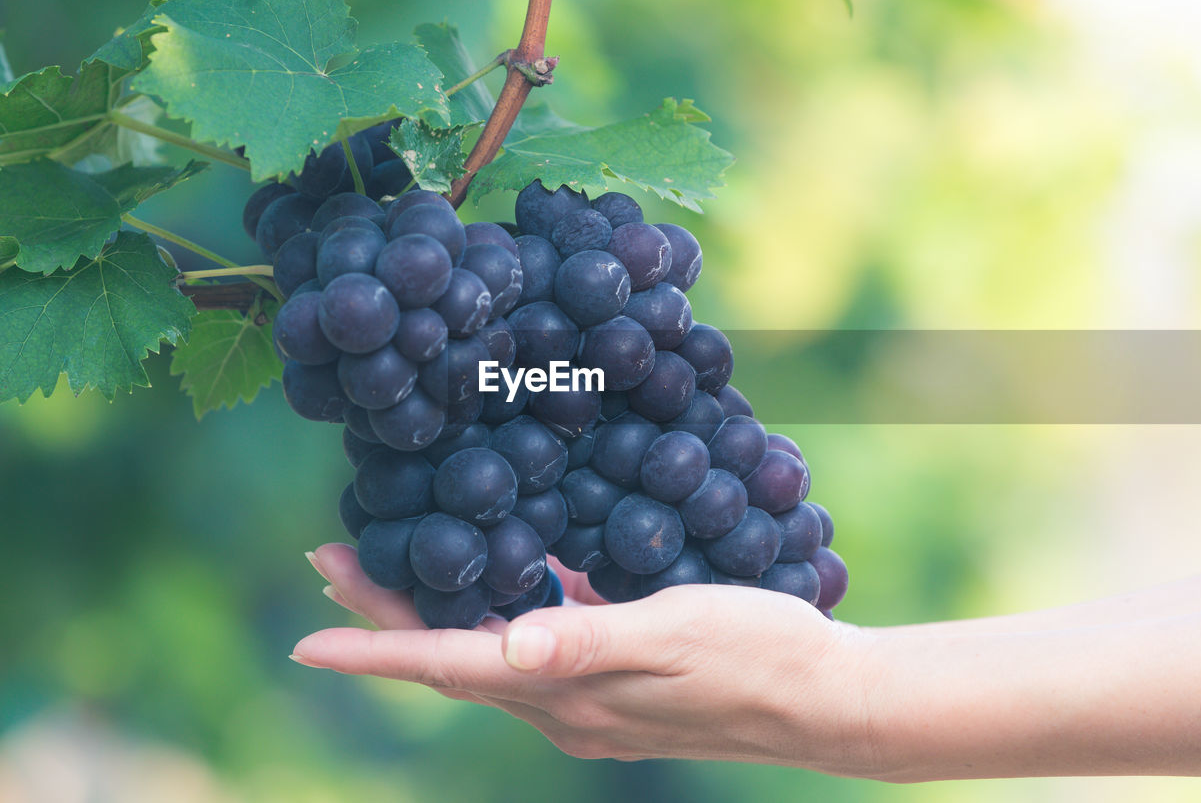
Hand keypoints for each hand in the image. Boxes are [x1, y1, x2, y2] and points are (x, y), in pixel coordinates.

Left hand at [295, 543, 878, 771]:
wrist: (826, 701)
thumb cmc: (759, 655)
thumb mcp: (678, 633)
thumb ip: (590, 638)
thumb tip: (507, 644)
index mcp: (567, 694)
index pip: (450, 665)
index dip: (376, 648)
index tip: (305, 635)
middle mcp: (565, 707)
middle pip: (455, 658)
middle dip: (387, 617)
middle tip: (330, 561)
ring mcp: (591, 703)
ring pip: (491, 654)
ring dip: (438, 613)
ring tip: (398, 564)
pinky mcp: (619, 687)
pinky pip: (539, 650)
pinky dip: (502, 614)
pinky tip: (507, 577)